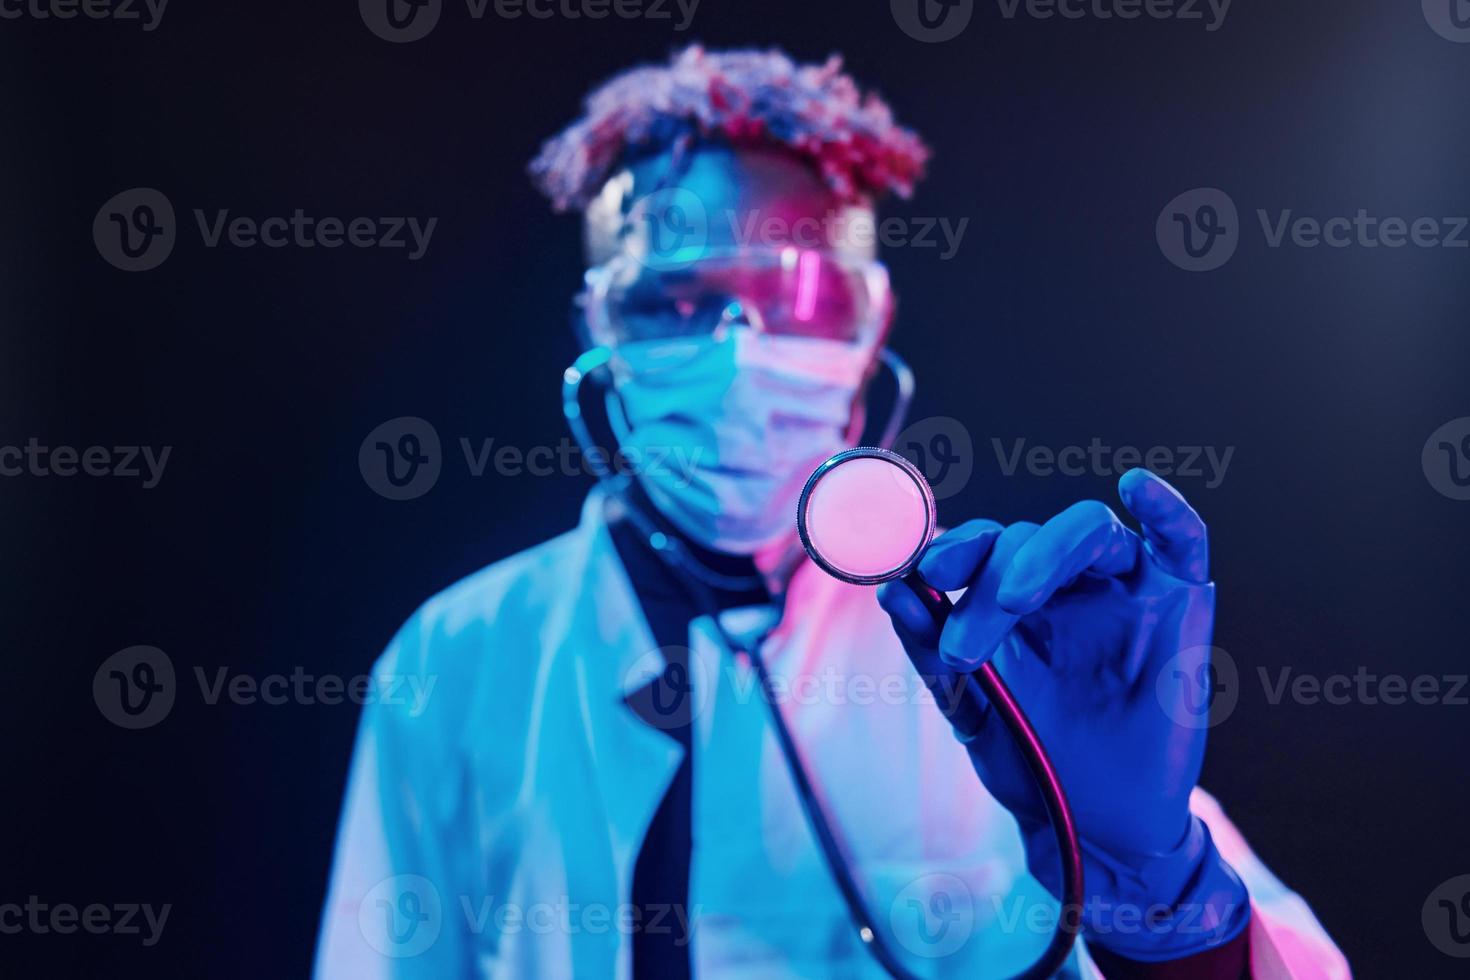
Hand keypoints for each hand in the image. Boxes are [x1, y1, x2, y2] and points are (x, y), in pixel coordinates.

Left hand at [878, 469, 1248, 959]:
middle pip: (1024, 540)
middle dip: (987, 584)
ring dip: (1045, 553)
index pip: (979, 547)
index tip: (926, 573)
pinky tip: (1139, 488)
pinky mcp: (1179, 601)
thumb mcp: (970, 707)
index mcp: (1009, 596)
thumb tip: (889, 590)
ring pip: (1088, 530)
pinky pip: (1182, 540)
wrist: (1095, 827)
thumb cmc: (1030, 760)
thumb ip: (932, 647)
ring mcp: (1122, 586)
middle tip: (966, 647)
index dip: (951, 549)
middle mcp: (1063, 582)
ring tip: (1012, 598)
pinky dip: (1166, 508)